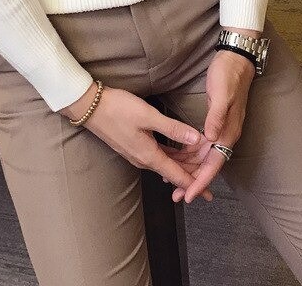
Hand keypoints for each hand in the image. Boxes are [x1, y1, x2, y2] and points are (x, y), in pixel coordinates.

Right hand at [62, 84, 213, 201]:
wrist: (90, 107)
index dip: (195, 184)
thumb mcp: (147, 116)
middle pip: (173, 171)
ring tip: (200, 161)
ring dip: (183, 162)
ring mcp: (137, 153)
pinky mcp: (133, 145)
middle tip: (211, 171)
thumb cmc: (118, 109)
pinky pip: (158, 155)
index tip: (210, 194)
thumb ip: (173, 128)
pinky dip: (172, 154)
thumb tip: (197, 138)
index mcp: (149, 156)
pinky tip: (179, 151)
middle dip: (193, 171)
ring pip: (166, 162)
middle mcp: (143, 159)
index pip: (177, 176)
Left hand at [161, 48, 254, 202]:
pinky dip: (187, 153)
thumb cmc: (229, 75)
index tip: (189, 195)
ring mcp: (219, 129)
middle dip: (191, 181)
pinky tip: (175, 156)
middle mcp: (224, 134)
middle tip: (175, 195)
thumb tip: (209, 138)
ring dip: (187, 168)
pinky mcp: (213, 122)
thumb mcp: (222, 94)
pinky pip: (199, 145)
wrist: (235, 60)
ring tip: (170, 180)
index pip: (213, 164)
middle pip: (206, 165)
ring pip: (201, 157)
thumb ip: (216, 117)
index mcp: (227, 132)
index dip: (200, 181)